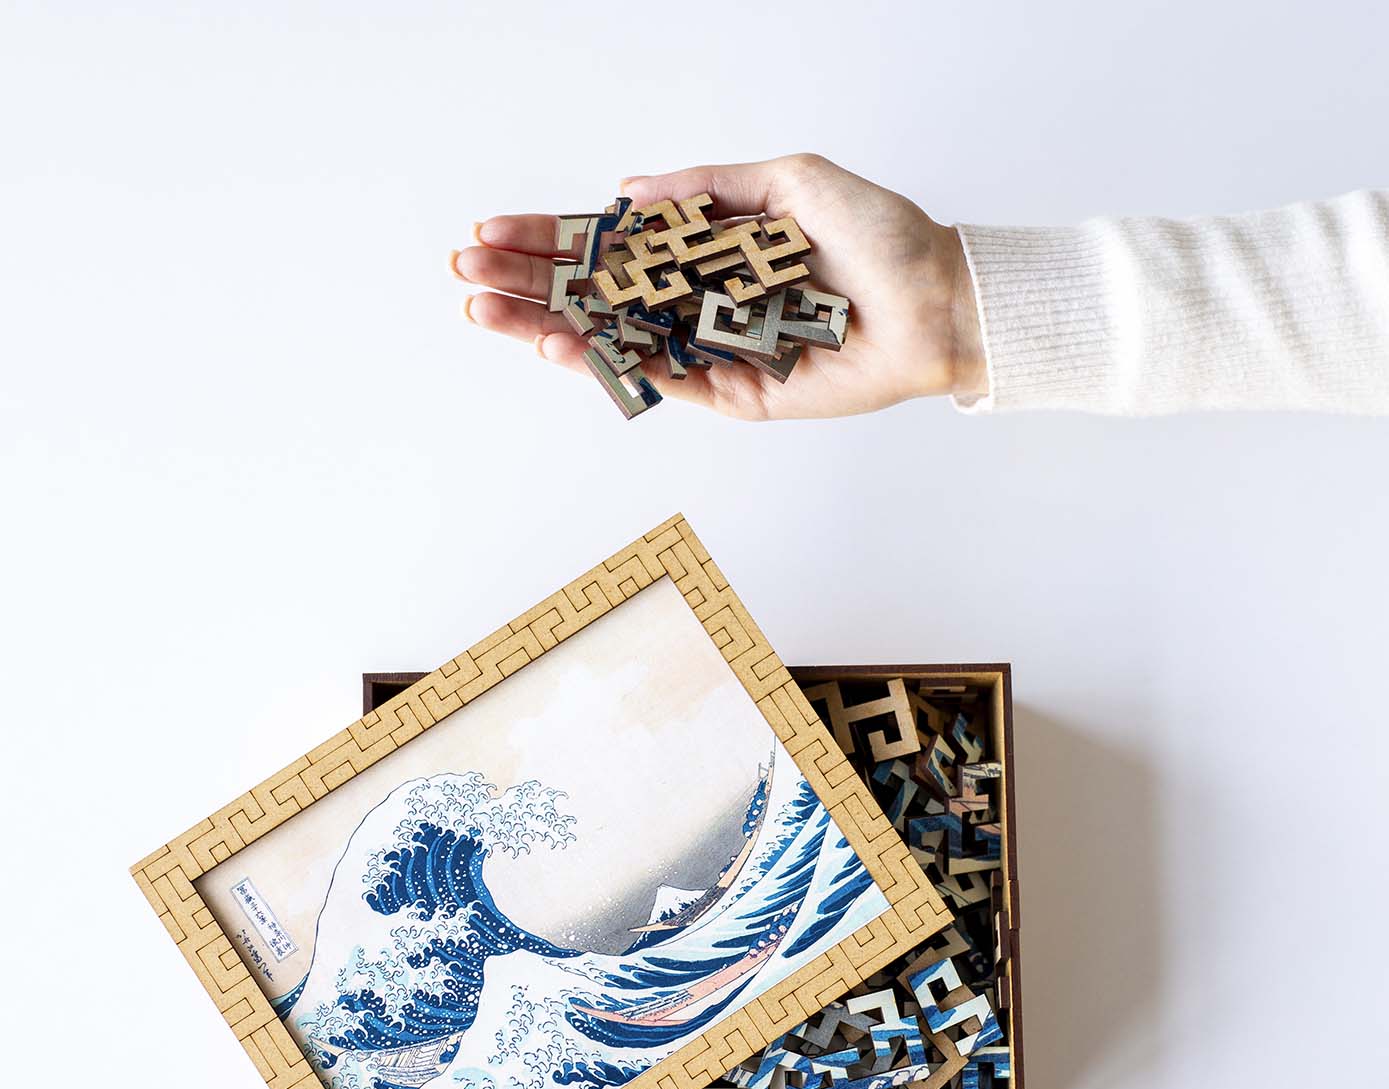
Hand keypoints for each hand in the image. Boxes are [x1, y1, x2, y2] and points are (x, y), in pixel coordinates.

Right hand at [453, 154, 986, 420]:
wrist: (933, 303)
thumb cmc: (876, 237)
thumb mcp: (792, 183)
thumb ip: (708, 190)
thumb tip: (629, 192)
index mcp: (707, 249)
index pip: (611, 244)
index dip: (550, 237)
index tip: (491, 230)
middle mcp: (699, 301)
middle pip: (597, 294)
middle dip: (529, 283)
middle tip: (467, 277)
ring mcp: (709, 349)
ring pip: (613, 340)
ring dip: (547, 327)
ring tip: (490, 313)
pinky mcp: (730, 393)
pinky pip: (658, 378)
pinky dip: (608, 362)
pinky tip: (560, 343)